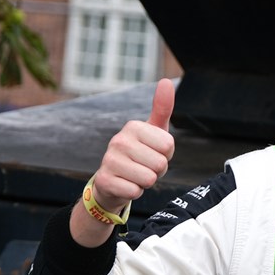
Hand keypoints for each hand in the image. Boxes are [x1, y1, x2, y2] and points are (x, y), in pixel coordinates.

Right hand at [71, 79, 175, 245]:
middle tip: (144, 167)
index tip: (153, 152)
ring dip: (147, 182)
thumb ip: (162, 108)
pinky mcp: (105, 180)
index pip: (168, 145)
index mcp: (133, 127)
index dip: (166, 154)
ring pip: (149, 179)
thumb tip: (165, 81)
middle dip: (157, 170)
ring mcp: (109, 160)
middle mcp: (118, 140)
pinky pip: (135, 191)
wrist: (113, 182)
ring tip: (136, 176)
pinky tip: (126, 185)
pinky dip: (135, 193)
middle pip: (160, 163)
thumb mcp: (153, 131)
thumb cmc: (140, 154)